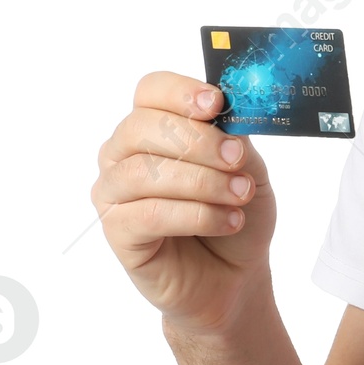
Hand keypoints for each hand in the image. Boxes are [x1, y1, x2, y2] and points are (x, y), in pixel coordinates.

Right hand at [93, 73, 276, 337]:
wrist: (235, 274)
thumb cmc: (235, 211)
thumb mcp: (248, 167)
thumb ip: (233, 138)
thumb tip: (227, 117)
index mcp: (154, 127)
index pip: (150, 91)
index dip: (180, 92)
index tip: (215, 104)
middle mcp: (124, 154)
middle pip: (142, 127)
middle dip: (198, 142)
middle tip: (238, 161)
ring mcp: (115, 193)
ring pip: (143, 172)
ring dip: (202, 183)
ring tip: (240, 197)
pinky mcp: (117, 232)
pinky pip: (149, 214)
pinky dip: (196, 215)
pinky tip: (227, 221)